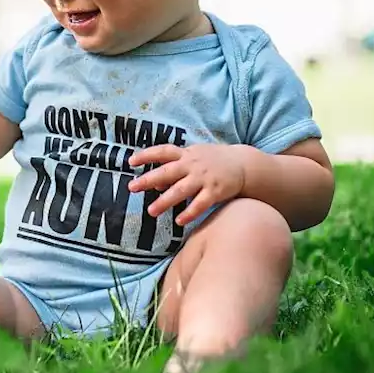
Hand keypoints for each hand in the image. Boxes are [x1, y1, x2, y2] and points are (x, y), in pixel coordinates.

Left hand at [127, 143, 247, 225]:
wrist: (243, 164)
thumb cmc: (212, 161)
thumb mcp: (193, 158)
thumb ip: (174, 169)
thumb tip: (155, 184)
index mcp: (186, 155)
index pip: (163, 152)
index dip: (146, 155)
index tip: (130, 161)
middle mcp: (193, 165)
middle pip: (167, 172)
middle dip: (148, 179)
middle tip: (132, 187)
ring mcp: (204, 178)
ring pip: (181, 190)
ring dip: (165, 201)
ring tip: (151, 211)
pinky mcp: (215, 191)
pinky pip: (200, 204)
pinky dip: (190, 212)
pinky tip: (179, 221)